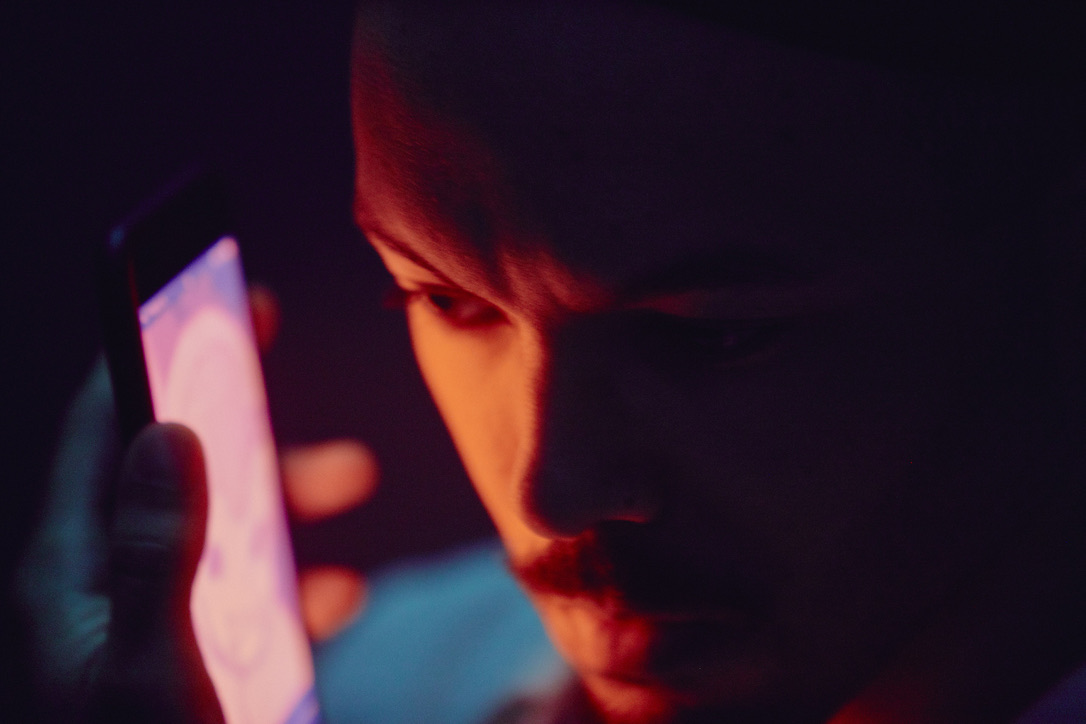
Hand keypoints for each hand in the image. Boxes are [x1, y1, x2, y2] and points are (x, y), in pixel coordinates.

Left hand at [16, 287, 376, 720]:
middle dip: (238, 408)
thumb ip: (156, 550)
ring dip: (285, 495)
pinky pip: (250, 600)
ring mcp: (152, 629)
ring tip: (356, 475)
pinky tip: (343, 597)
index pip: (97, 428)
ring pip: (222, 528)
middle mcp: (100, 590)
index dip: (142, 349)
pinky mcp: (197, 668)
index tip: (197, 294)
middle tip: (276, 348)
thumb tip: (165, 428)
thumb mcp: (149, 670)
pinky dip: (298, 585)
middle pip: (170, 463)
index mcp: (68, 575)